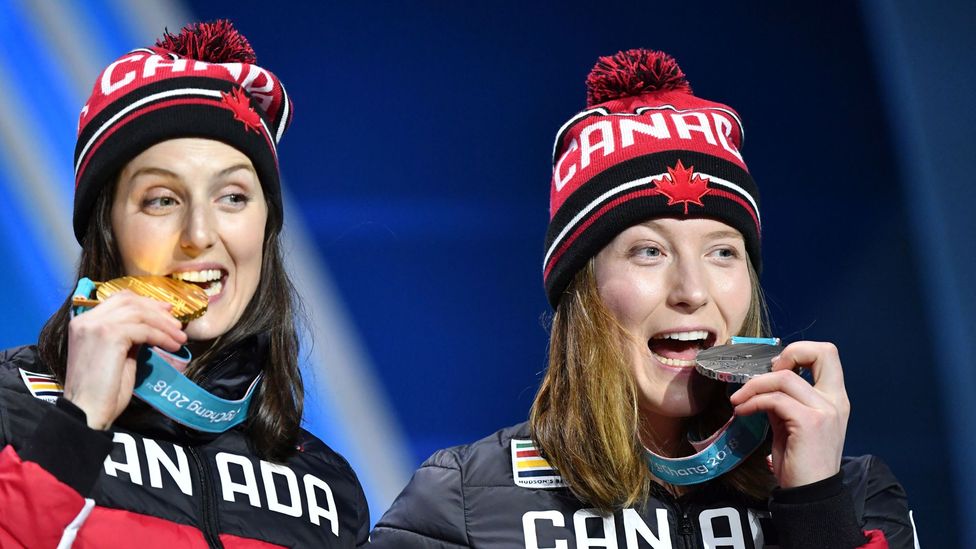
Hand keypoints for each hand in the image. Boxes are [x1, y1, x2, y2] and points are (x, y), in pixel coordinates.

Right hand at [63, 291, 186, 429]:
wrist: (88, 412)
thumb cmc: (103, 391)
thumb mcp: (118, 355)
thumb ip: (129, 337)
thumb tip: (151, 326)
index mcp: (84, 322)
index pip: (119, 299)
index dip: (146, 303)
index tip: (167, 311)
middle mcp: (86, 319)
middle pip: (130, 301)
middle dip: (158, 311)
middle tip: (178, 326)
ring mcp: (95, 326)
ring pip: (139, 313)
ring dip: (164, 325)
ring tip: (180, 339)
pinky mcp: (108, 336)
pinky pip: (144, 329)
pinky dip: (162, 337)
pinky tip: (172, 347)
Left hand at [729, 341, 849, 487]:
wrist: (809, 495)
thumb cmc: (800, 462)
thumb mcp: (791, 424)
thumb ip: (783, 401)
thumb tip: (762, 385)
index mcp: (835, 398)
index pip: (827, 354)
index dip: (799, 352)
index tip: (775, 368)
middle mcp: (836, 400)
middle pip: (822, 351)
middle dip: (787, 353)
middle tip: (763, 374)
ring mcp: (825, 410)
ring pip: (784, 377)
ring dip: (753, 386)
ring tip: (738, 400)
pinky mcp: (810, 422)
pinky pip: (774, 399)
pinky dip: (752, 402)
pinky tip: (741, 411)